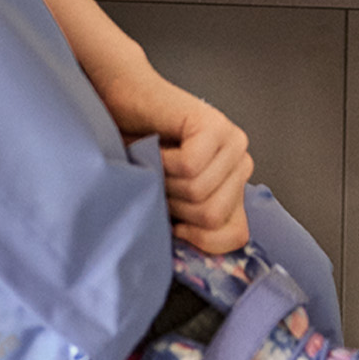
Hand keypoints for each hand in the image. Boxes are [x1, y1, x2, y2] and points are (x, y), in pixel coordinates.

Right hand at [100, 64, 254, 253]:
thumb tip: (204, 255)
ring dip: (163, 182)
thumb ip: (196, 226)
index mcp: (236, 186)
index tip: (173, 218)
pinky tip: (156, 144)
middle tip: (158, 179)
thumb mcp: (171, 203)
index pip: (236, 235)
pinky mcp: (214, 124)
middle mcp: (241, 162)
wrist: (117, 104)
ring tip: (155, 160)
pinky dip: (161, 162)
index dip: (196, 238)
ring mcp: (232, 141)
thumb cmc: (139, 154)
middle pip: (212, 216)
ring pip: (198, 192)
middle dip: (173, 206)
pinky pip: (189, 167)